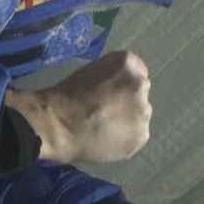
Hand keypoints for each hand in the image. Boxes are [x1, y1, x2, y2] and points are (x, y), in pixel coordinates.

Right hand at [5, 51, 152, 163]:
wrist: (59, 125)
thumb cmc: (67, 95)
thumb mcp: (91, 71)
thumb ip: (112, 76)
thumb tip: (118, 88)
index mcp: (128, 64)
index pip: (136, 71)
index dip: (121, 84)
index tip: (109, 93)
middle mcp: (142, 85)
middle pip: (140, 93)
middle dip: (127, 101)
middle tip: (106, 111)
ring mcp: (144, 112)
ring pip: (139, 116)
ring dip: (128, 120)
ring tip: (104, 128)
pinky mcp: (141, 136)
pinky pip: (136, 136)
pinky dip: (125, 139)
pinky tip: (106, 139)